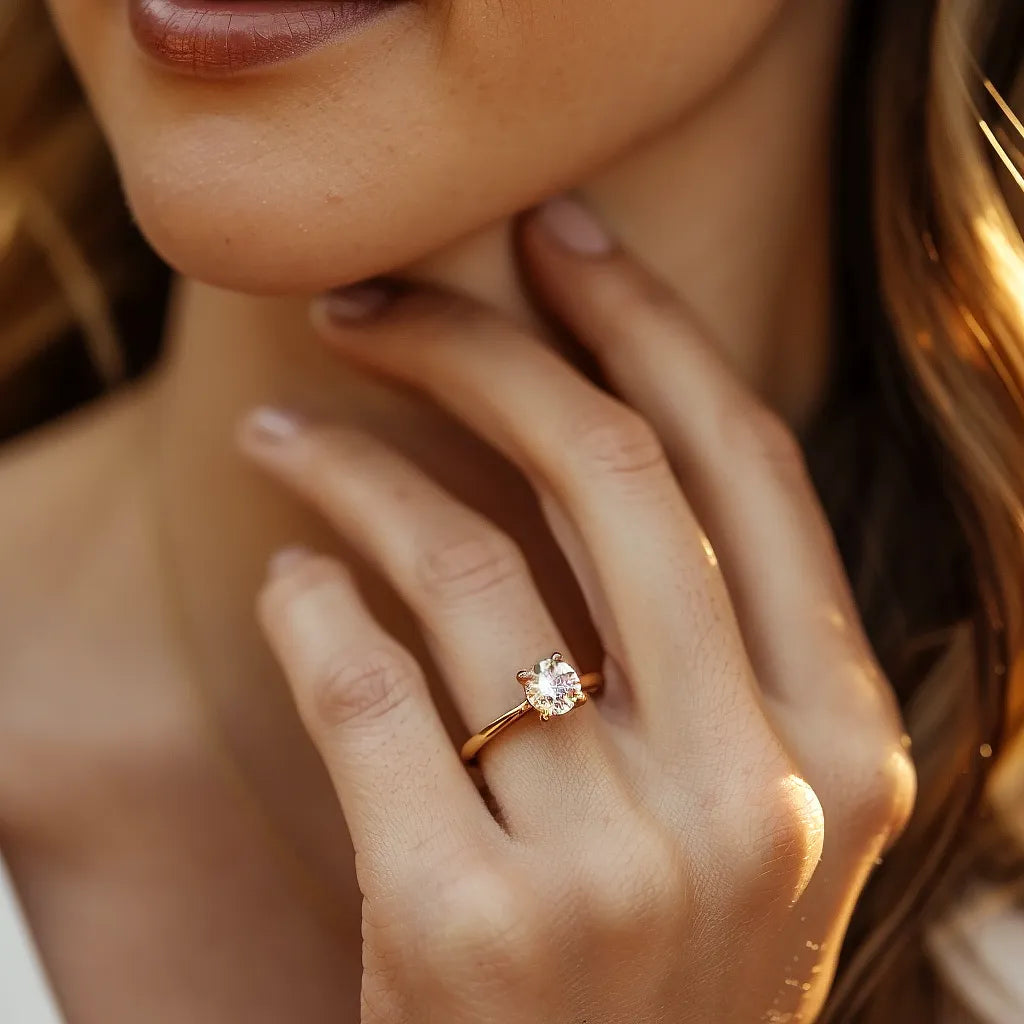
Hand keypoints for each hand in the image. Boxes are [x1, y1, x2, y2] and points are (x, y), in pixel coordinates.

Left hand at [240, 197, 914, 1022]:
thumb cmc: (658, 965)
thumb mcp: (736, 803)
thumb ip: (708, 642)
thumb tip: (578, 421)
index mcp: (846, 740)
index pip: (744, 461)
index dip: (645, 319)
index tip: (554, 236)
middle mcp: (759, 792)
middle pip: (606, 469)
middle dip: (476, 345)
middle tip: (372, 301)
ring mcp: (619, 868)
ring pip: (461, 566)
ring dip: (347, 472)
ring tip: (281, 439)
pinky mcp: (468, 932)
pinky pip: (364, 687)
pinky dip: (307, 605)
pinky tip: (289, 583)